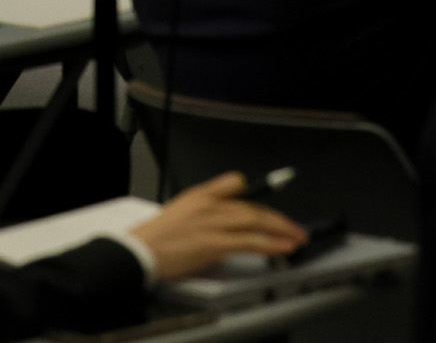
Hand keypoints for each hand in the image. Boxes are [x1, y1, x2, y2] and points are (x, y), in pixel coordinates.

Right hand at [128, 172, 308, 281]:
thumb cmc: (155, 238)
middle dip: (277, 218)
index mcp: (200, 195)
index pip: (234, 183)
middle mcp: (209, 204)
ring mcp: (213, 223)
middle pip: (252, 207)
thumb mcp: (179, 210)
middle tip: (294, 227)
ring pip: (255, 221)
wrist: (139, 251)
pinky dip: (269, 243)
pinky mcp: (214, 243)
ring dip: (281, 229)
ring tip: (296, 237)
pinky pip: (249, 241)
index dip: (256, 196)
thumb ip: (203, 207)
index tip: (271, 205)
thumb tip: (223, 214)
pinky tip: (282, 247)